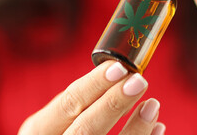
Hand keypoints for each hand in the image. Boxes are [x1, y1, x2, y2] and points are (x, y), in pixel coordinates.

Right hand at [18, 61, 165, 134]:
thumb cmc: (61, 134)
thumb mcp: (56, 123)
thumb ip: (76, 106)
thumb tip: (115, 75)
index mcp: (39, 131)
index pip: (68, 104)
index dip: (94, 85)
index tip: (120, 67)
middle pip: (85, 130)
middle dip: (114, 104)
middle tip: (139, 81)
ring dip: (135, 128)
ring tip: (152, 104)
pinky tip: (157, 127)